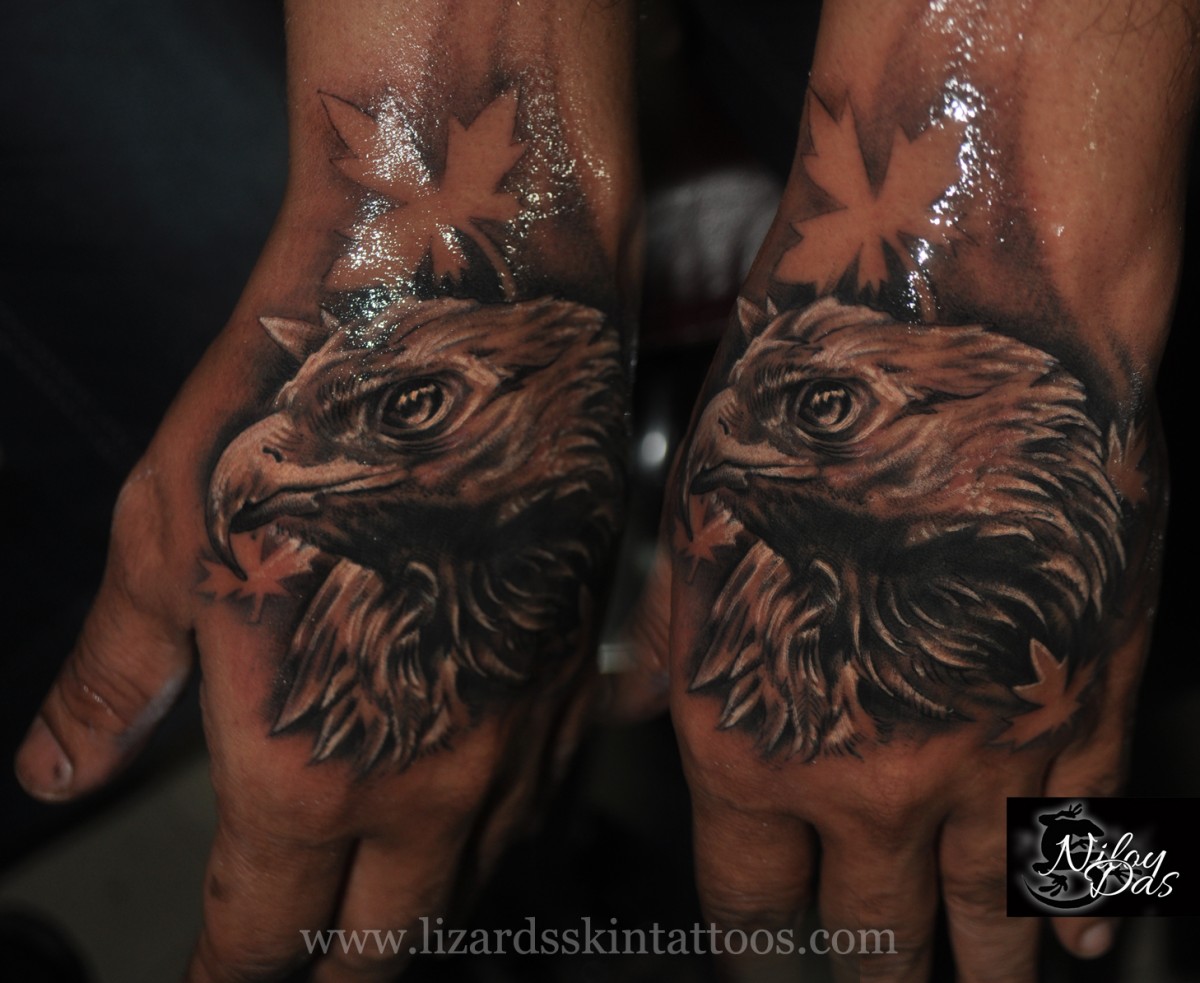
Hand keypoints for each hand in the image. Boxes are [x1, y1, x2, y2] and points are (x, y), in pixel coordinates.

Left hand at [15, 1, 638, 978]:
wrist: (465, 313)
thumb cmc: (303, 409)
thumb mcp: (170, 537)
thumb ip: (120, 674)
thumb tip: (58, 763)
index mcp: (310, 764)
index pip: (263, 935)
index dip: (227, 977)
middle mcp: (429, 779)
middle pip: (382, 949)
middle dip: (325, 975)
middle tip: (289, 963)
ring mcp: (518, 735)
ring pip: (470, 892)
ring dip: (410, 918)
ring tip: (369, 910)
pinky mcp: (574, 679)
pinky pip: (535, 812)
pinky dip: (486, 844)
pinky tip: (463, 816)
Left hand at [625, 0, 1187, 975]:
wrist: (955, 328)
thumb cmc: (802, 408)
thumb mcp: (689, 525)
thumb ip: (674, 646)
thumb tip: (648, 712)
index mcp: (749, 737)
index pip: (751, 903)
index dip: (763, 957)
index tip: (771, 973)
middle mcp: (867, 770)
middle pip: (872, 936)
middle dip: (871, 982)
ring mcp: (990, 748)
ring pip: (987, 912)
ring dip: (981, 970)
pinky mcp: (1089, 698)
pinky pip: (1085, 838)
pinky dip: (1078, 903)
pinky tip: (1073, 940)